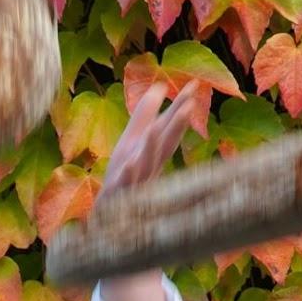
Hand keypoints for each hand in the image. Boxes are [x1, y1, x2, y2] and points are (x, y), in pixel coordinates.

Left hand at [99, 81, 198, 201]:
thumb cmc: (123, 176)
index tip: (195, 84)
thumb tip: (160, 85)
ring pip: (146, 165)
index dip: (181, 107)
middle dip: (176, 127)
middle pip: (164, 146)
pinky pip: (124, 185)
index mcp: (153, 152)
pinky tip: (128, 164)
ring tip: (152, 130)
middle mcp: (149, 166)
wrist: (107, 216)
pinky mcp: (118, 194)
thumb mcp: (132, 141)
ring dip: (151, 148)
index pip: (169, 128)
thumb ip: (145, 115)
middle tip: (188, 105)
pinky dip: (127, 175)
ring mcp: (135, 182)